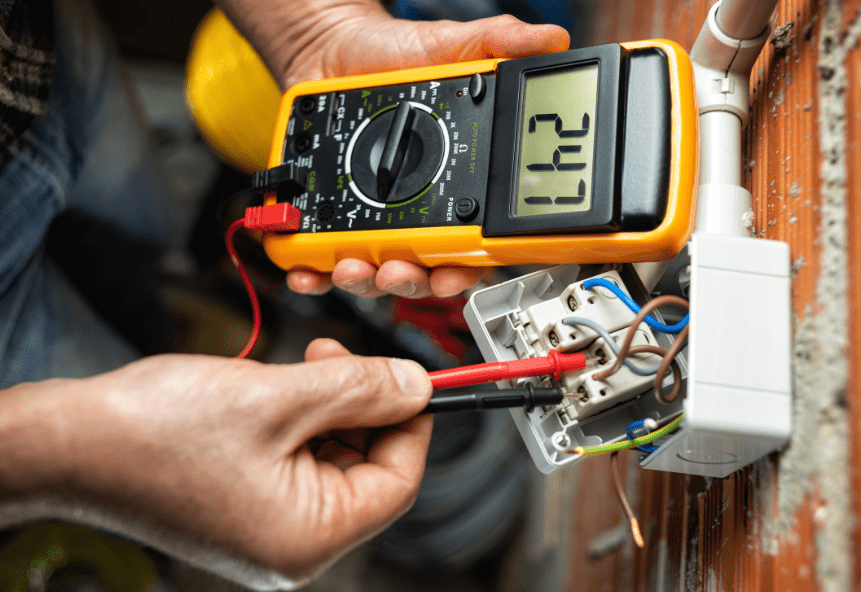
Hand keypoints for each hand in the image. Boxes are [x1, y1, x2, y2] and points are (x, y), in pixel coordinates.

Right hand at [47, 341, 432, 582]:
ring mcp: (263, 530)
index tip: (414, 378)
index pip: (398, 481)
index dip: (414, 422)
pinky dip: (297, 422)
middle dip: (362, 406)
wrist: (65, 442)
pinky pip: (294, 463)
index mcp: (308, 537)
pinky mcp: (242, 508)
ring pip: (329, 460)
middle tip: (339, 356)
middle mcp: (290, 546)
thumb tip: (416, 385)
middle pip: (365, 469)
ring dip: (327, 407)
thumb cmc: (155, 431)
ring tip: (297, 366)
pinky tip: (275, 389)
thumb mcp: (277, 396)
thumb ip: (358, 390)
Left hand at [217, 0, 569, 297]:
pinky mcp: (328, 216)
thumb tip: (551, 41)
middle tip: (399, 270)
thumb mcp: (453, 47)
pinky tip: (309, 270)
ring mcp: (370, 219)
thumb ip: (500, 44)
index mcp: (453, 187)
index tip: (454, 274)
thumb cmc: (393, 57)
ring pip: (373, 272)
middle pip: (421, 270)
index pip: (469, 244)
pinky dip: (314, 272)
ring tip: (354, 266)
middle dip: (411, 281)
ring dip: (364, 281)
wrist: (332, 49)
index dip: (465, 269)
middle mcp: (415, 212)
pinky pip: (321, 258)